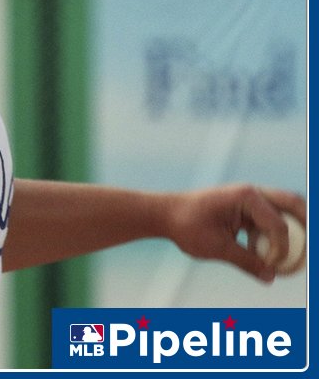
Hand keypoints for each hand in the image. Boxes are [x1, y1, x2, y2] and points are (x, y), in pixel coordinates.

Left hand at [167, 184, 305, 281]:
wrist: (164, 214)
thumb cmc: (186, 226)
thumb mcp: (217, 248)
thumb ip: (247, 262)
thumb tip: (271, 277)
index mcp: (247, 197)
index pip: (278, 225)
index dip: (281, 250)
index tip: (273, 267)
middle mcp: (251, 192)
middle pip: (292, 203)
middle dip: (305, 225)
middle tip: (306, 248)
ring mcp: (248, 198)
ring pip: (282, 209)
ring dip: (288, 230)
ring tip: (289, 253)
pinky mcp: (243, 207)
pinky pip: (267, 219)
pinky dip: (271, 234)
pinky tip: (264, 253)